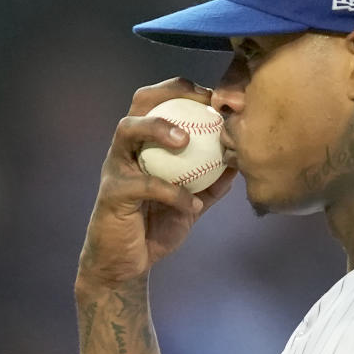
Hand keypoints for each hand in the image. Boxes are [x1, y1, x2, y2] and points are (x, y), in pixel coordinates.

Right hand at [77, 77, 237, 285]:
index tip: (214, 97)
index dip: (184, 90)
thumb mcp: (192, 201)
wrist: (127, 264)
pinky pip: (143, 184)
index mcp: (145, 144)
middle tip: (201, 105)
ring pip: (127, 130)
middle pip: (139, 103)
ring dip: (157, 128)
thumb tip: (242, 162)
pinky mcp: (111, 193)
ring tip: (185, 140)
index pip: (159, 101)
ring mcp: (115, 168)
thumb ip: (213, 181)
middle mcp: (126, 149)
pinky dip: (173, 193)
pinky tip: (193, 206)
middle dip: (169, 94)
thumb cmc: (156, 225)